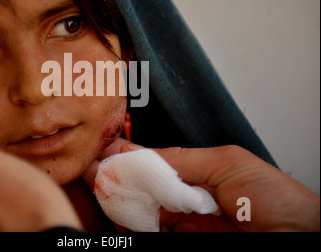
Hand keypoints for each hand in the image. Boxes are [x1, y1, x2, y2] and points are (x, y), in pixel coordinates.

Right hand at [84, 140, 319, 231]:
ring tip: (101, 193)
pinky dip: (135, 227)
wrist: (299, 238)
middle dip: (118, 181)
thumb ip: (181, 160)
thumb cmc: (276, 198)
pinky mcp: (183, 242)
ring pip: (144, 214)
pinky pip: (154, 233)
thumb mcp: (225, 164)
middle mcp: (188, 200)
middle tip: (94, 175)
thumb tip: (141, 153)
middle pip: (144, 190)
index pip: (154, 165)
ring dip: (122, 204)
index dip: (128, 160)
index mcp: (197, 176)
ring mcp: (185, 225)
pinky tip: (122, 219)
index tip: (105, 156)